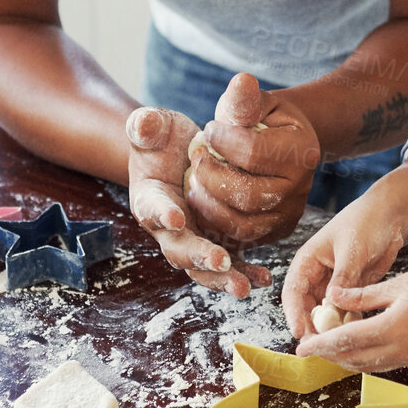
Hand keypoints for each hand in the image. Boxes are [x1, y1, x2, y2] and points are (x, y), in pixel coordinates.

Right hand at [125, 107, 270, 297]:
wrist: (177, 154)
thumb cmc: (162, 140)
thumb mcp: (153, 127)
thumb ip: (145, 125)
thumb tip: (145, 121)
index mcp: (149, 198)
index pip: (152, 208)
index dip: (163, 214)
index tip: (178, 217)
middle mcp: (167, 227)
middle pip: (178, 247)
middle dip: (198, 255)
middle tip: (219, 260)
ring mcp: (191, 238)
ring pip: (201, 266)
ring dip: (221, 277)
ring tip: (243, 286)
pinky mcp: (213, 242)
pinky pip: (227, 264)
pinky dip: (243, 272)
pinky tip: (262, 279)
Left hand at [186, 73, 320, 245]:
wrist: (286, 144)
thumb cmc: (266, 119)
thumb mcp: (259, 103)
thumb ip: (246, 99)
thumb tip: (242, 81)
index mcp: (302, 151)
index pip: (252, 152)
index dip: (221, 140)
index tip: (209, 129)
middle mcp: (300, 188)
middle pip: (247, 194)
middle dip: (210, 175)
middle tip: (196, 158)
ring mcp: (289, 215)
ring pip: (241, 223)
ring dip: (208, 202)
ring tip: (194, 181)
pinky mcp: (275, 232)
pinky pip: (240, 237)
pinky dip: (214, 221)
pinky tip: (203, 198)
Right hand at [279, 190, 405, 338]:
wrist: (390, 218)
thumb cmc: (366, 223)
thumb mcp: (352, 249)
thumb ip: (343, 276)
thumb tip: (331, 302)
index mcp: (308, 260)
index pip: (293, 291)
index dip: (293, 314)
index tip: (299, 333)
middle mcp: (317, 275)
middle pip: (306, 307)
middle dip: (311, 327)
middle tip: (320, 347)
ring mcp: (333, 285)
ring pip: (325, 313)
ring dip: (330, 328)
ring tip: (338, 344)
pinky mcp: (351, 291)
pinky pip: (344, 312)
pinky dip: (347, 322)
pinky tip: (355, 333)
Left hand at [294, 260, 407, 372]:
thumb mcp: (397, 284)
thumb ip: (362, 296)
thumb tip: (332, 297)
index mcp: (392, 328)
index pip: (346, 341)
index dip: (321, 345)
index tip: (301, 347)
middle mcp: (400, 349)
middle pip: (354, 359)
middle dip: (328, 355)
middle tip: (309, 346)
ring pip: (367, 365)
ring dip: (344, 358)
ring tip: (326, 346)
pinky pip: (382, 363)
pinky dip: (362, 358)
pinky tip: (353, 345)